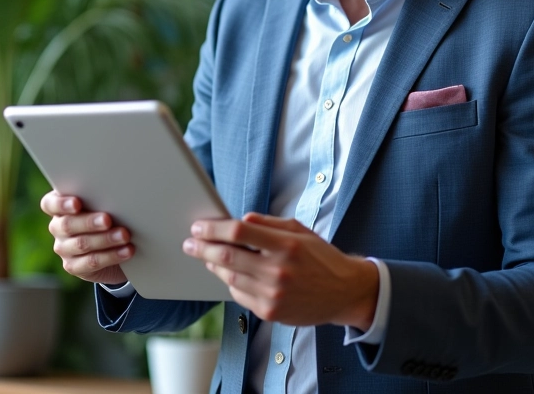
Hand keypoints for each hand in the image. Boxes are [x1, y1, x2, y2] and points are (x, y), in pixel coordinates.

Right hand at [40, 191, 132, 284]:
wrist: (115, 245)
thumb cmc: (109, 213)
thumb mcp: (103, 204)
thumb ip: (102, 198)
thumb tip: (117, 194)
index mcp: (60, 207)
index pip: (50, 204)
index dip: (61, 204)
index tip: (77, 203)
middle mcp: (58, 227)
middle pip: (67, 225)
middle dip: (90, 222)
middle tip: (108, 219)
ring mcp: (64, 248)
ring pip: (81, 244)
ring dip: (105, 239)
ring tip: (124, 235)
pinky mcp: (74, 266)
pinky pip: (91, 262)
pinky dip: (111, 256)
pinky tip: (126, 251)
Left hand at [182, 212, 378, 328]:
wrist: (344, 292)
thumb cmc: (320, 256)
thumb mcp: (298, 230)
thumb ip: (268, 224)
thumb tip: (239, 219)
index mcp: (285, 244)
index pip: (239, 231)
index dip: (214, 228)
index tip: (199, 226)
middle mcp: (278, 270)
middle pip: (227, 256)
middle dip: (202, 247)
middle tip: (189, 242)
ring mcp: (273, 294)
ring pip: (229, 277)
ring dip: (212, 265)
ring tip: (205, 256)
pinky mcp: (270, 313)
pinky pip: (239, 294)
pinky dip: (230, 282)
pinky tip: (228, 273)